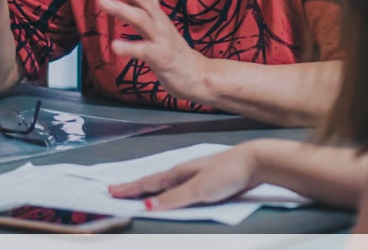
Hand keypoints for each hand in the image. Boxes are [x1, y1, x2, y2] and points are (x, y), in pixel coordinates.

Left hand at [98, 0, 208, 101]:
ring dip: (121, 9)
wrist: (199, 76)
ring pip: (142, 20)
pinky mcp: (162, 57)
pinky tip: (114, 45)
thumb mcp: (162, 24)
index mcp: (157, 16)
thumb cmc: (176, 51)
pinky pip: (144, 51)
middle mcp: (160, 23)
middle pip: (141, 0)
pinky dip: (130, 47)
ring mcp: (162, 39)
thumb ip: (150, 4)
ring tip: (102, 1)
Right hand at [107, 144, 259, 210]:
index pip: (149, 183)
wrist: (255, 161)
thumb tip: (147, 206)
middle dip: (135, 187)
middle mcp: (185, 171)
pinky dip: (168, 188)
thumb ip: (174, 198)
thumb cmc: (228, 173)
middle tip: (117, 190)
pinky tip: (171, 190)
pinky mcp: (208, 178)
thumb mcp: (199, 189)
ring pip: (167, 181)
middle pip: (155, 181)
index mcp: (179, 173)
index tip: (111, 191)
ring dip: (151, 187)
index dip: (130, 189)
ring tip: (139, 190)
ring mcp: (197, 173)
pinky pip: (180, 184)